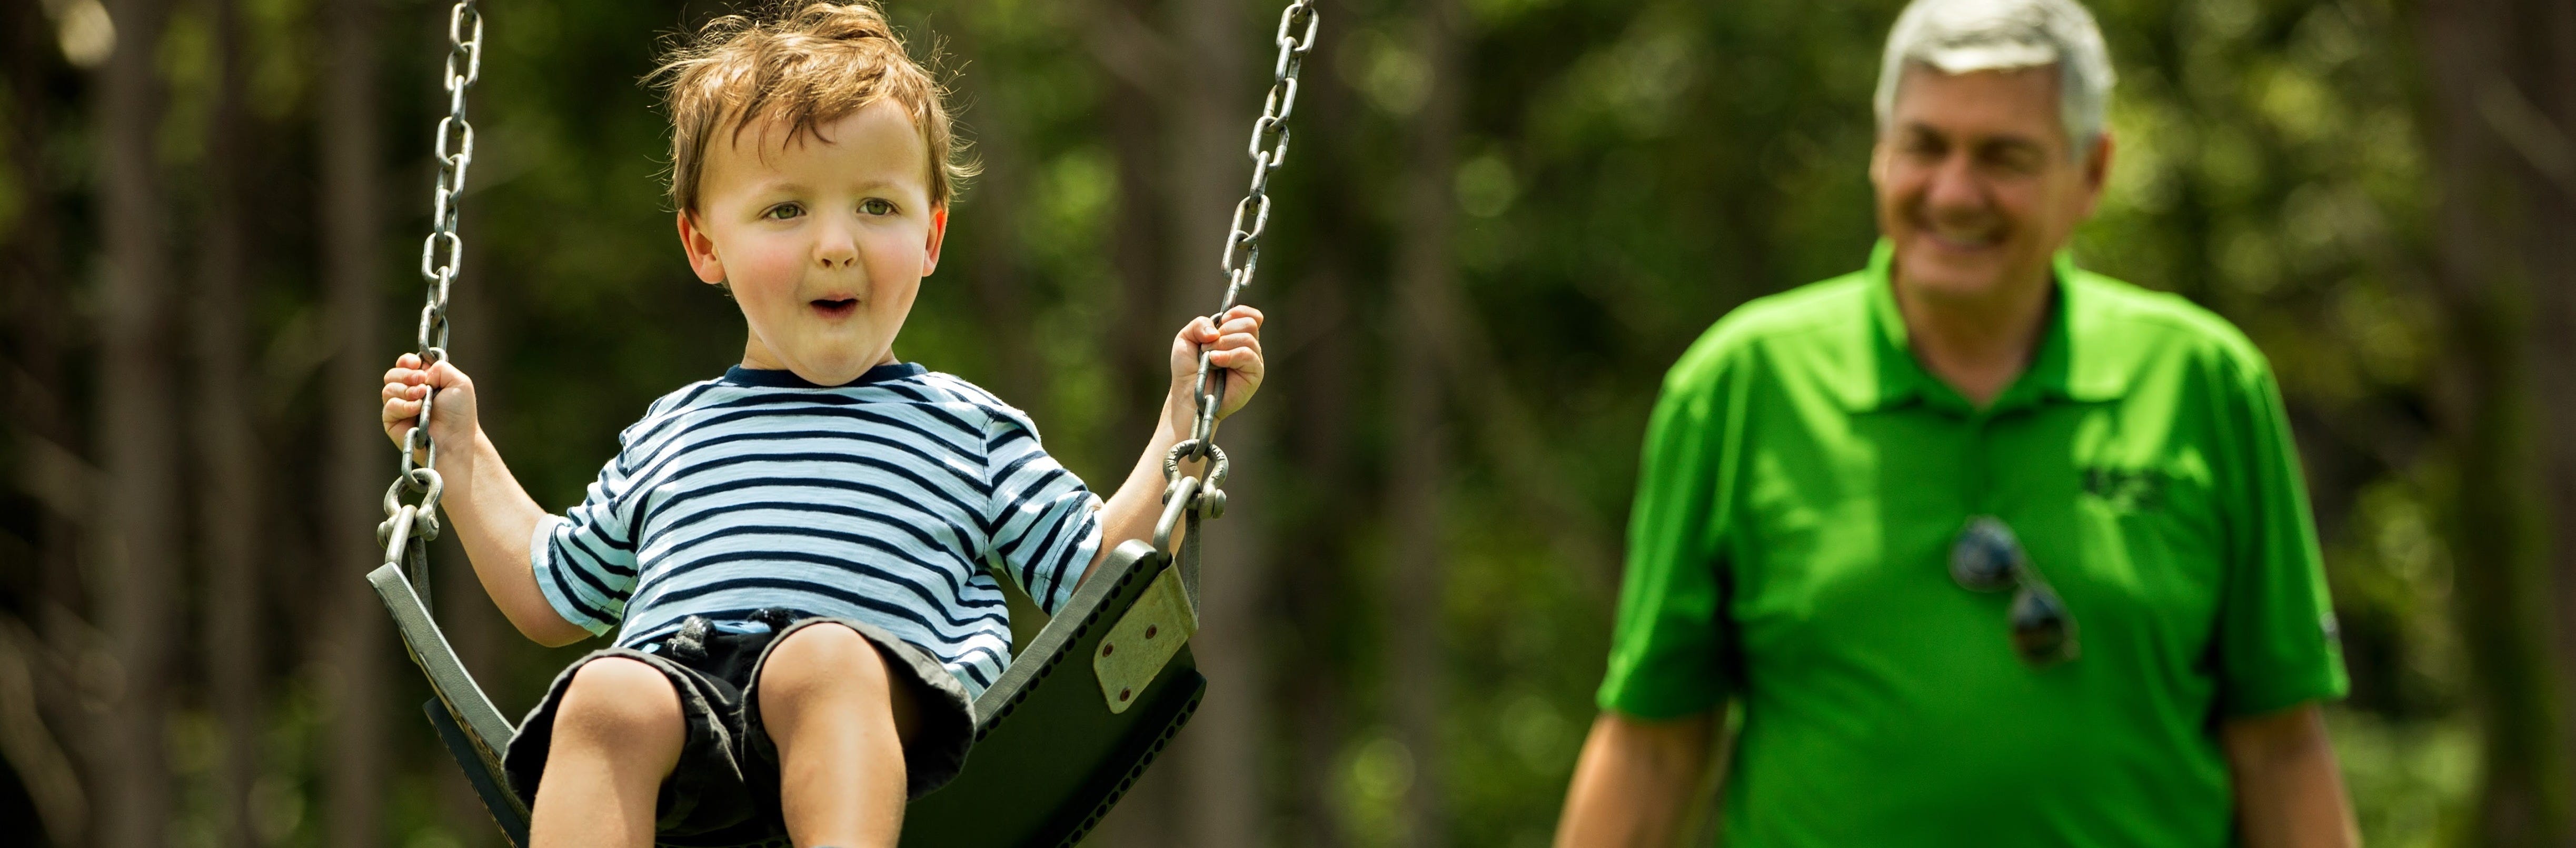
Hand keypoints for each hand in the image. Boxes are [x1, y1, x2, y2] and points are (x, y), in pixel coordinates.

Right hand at [381, 353, 482, 464]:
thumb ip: (441, 367)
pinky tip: (416, 409)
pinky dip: (403, 405)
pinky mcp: (392, 421)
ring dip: (406, 390)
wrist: (454, 439)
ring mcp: (400, 407)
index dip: (407, 361)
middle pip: (393, 374)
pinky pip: (389, 406)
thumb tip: (421, 370)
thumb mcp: (459, 382)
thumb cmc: (459, 413)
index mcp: (424, 381)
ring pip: (388, 388)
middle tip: (423, 384)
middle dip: (407, 375)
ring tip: (422, 398)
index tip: (417, 365)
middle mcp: (409, 393)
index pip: (405, 364)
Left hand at [1167, 305, 1265, 424]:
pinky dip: (1229, 355)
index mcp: (1236, 336)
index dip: (1238, 313)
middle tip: (1208, 347)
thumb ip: (1200, 324)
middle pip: (1249, 324)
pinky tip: (1215, 361)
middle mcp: (1248, 347)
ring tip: (1209, 358)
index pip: (1251, 316)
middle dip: (1225, 331)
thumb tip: (1216, 331)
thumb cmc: (1187, 370)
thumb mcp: (1186, 338)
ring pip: (1247, 339)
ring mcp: (1253, 361)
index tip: (1222, 321)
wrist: (1187, 395)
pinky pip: (1247, 355)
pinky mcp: (1254, 375)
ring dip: (1223, 344)